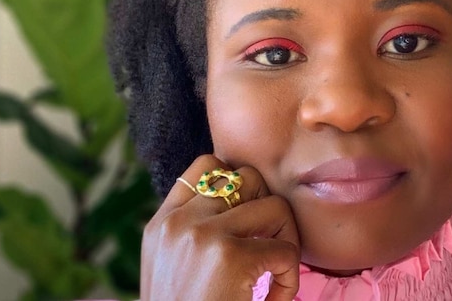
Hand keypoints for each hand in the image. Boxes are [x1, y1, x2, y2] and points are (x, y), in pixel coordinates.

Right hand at [140, 155, 300, 300]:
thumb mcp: (171, 270)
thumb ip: (192, 235)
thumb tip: (241, 202)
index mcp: (161, 225)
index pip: (208, 165)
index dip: (240, 186)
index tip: (247, 224)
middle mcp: (178, 222)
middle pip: (248, 178)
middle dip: (268, 211)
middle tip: (268, 250)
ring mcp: (203, 234)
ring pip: (275, 207)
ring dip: (285, 242)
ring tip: (272, 277)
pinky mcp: (231, 255)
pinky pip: (287, 251)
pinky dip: (290, 279)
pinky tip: (272, 300)